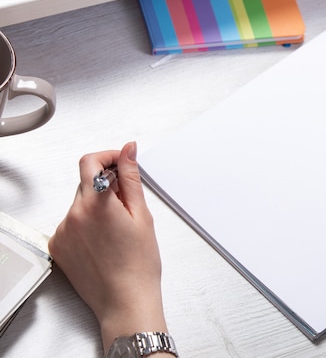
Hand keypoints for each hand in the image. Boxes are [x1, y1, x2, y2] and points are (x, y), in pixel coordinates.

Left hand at [48, 142, 167, 351]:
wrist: (125, 300)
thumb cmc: (138, 265)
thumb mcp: (142, 215)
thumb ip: (131, 178)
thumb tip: (127, 151)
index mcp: (97, 204)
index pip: (90, 162)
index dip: (108, 157)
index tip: (120, 163)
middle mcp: (73, 215)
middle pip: (86, 183)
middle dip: (107, 185)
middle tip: (128, 203)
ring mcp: (62, 231)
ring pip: (80, 204)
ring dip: (97, 206)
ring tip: (117, 230)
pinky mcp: (57, 245)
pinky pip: (71, 223)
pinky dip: (86, 224)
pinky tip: (104, 241)